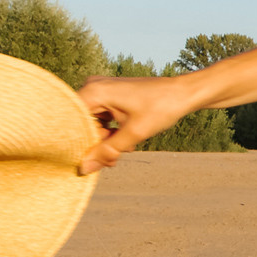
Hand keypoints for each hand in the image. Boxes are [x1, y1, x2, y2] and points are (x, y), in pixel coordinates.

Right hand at [75, 74, 195, 173]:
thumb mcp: (133, 134)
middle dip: (98, 144)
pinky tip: (127, 141)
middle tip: (114, 159)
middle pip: (83, 124)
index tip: (91, 160)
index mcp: (94, 91)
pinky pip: (102, 119)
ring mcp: (102, 90)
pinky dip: (112, 132)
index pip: (72, 123)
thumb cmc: (161, 107)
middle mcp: (93, 87)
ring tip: (126, 148)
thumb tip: (83, 169)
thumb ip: (106, 152)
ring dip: (107, 140)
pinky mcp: (110, 96)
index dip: (79, 143)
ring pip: (94, 124)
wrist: (183, 93)